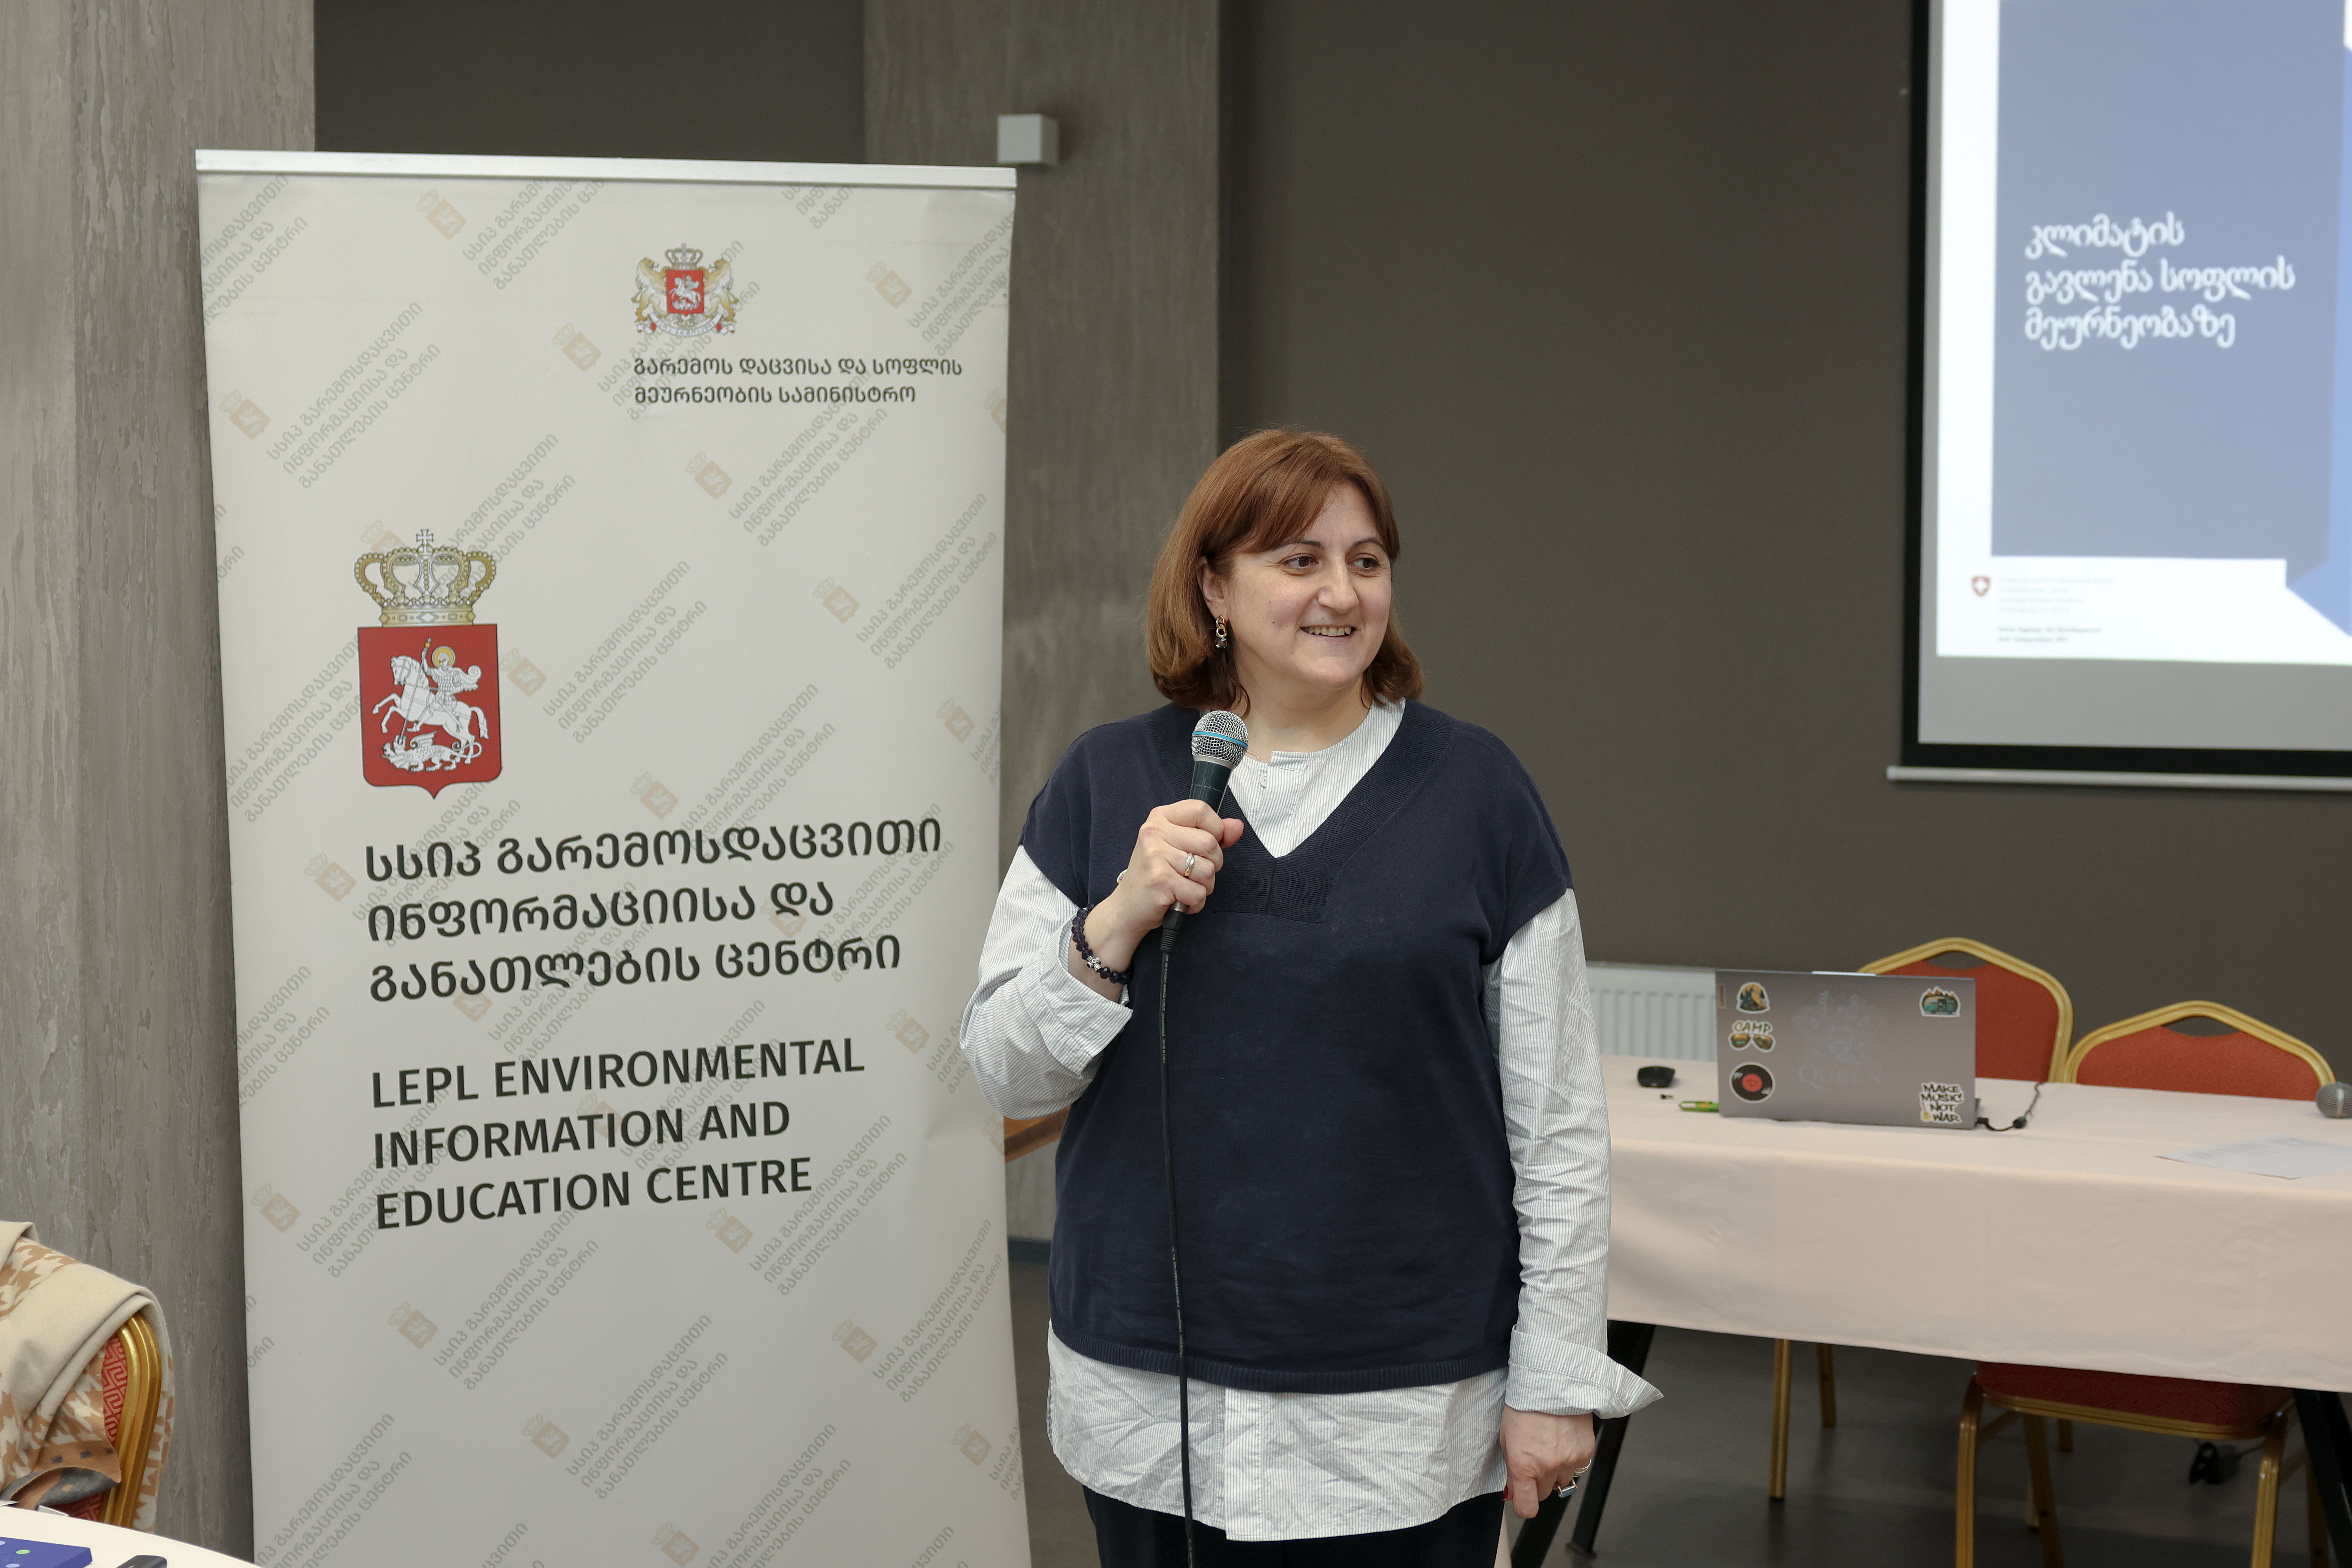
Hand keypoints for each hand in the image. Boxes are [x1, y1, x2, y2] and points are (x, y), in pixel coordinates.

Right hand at [1067, 799, 1242, 994]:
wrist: (1127, 908)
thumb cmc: (1157, 875)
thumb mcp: (1180, 846)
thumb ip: (1211, 834)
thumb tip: (1238, 827)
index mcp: (1160, 817)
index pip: (1201, 809)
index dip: (1215, 829)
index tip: (1207, 846)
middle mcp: (1154, 832)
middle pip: (1210, 842)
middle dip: (1213, 864)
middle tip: (1194, 874)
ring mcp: (1155, 855)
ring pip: (1207, 869)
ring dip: (1204, 886)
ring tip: (1185, 887)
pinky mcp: (1159, 880)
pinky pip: (1199, 892)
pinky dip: (1195, 903)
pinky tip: (1180, 901)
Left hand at [1500, 1407, 1596, 1519]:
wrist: (1551, 1383)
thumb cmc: (1524, 1406)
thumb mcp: (1507, 1439)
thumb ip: (1511, 1469)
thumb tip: (1513, 1492)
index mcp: (1523, 1465)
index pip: (1526, 1507)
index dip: (1523, 1505)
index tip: (1521, 1498)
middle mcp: (1548, 1467)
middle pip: (1543, 1494)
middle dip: (1537, 1482)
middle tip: (1533, 1459)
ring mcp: (1569, 1461)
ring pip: (1561, 1482)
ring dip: (1555, 1471)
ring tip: (1549, 1446)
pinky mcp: (1585, 1453)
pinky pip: (1576, 1468)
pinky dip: (1570, 1459)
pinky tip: (1563, 1440)